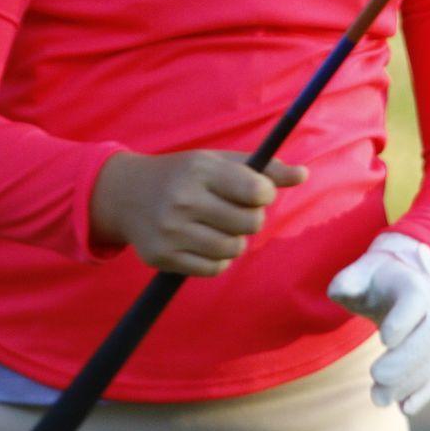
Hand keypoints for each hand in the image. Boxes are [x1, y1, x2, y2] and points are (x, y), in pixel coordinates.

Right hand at [90, 149, 307, 275]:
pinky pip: (214, 269)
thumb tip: (304, 175)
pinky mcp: (163, 257)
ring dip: (235, 241)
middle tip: (235, 210)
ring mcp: (171, 231)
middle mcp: (184, 200)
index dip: (264, 194)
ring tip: (220, 226)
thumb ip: (263, 169)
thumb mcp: (218, 162)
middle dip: (251, 218)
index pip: (256, 190)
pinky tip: (205, 242)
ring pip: (234, 249)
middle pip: (250, 224)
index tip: (256, 192)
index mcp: (200, 170)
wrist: (126, 194)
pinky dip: (219, 259)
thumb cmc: (184, 174)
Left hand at [326, 231, 429, 415]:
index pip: (416, 300)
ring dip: (409, 382)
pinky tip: (405, 408)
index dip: (403, 321)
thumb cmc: (378, 279)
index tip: (383, 340)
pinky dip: (424, 393)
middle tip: (375, 376)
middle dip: (405, 360)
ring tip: (378, 397)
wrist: (408, 280)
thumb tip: (339, 291)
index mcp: (413, 285)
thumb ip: (349, 280)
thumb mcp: (362, 272)